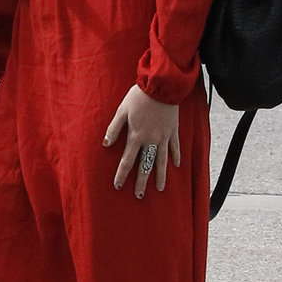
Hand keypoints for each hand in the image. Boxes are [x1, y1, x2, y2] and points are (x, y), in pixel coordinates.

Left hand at [104, 83, 179, 197]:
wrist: (161, 86)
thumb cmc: (138, 97)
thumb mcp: (121, 111)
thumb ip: (114, 128)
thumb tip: (105, 144)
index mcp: (136, 136)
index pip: (127, 161)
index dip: (122, 174)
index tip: (118, 186)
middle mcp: (150, 140)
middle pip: (145, 165)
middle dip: (142, 181)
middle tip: (139, 195)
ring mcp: (164, 137)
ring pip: (162, 160)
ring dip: (160, 175)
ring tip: (159, 188)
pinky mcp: (173, 131)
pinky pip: (175, 147)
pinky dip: (175, 156)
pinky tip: (176, 166)